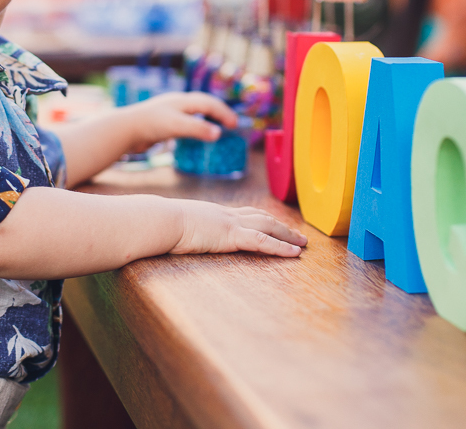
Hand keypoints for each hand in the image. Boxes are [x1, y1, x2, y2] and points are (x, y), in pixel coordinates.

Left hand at [120, 92, 237, 154]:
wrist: (125, 129)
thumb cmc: (151, 124)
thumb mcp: (177, 125)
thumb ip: (198, 129)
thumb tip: (218, 133)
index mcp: (182, 100)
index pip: (209, 103)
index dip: (223, 112)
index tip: (234, 125)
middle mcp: (177, 104)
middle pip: (202, 104)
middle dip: (217, 113)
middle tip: (230, 124)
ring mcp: (169, 113)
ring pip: (192, 114)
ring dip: (206, 120)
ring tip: (215, 130)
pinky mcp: (162, 124)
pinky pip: (183, 124)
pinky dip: (194, 128)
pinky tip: (193, 137)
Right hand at [172, 200, 306, 257]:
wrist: (162, 220)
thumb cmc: (164, 224)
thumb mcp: (179, 226)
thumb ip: (188, 229)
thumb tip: (181, 235)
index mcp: (216, 213)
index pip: (246, 213)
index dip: (263, 218)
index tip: (275, 224)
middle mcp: (228, 215)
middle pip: (262, 217)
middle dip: (282, 226)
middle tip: (298, 235)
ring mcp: (231, 223)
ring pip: (268, 227)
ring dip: (288, 235)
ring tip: (303, 244)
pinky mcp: (232, 236)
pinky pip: (263, 242)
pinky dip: (281, 247)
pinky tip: (295, 252)